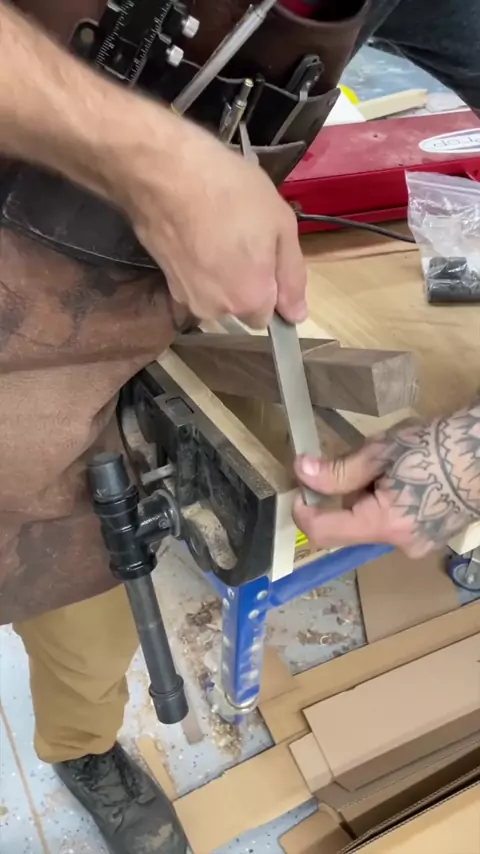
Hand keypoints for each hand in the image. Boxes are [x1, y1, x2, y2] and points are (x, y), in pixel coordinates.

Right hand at [118, 113, 306, 327]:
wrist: (164, 172)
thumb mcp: (281, 225)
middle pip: (241, 306)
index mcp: (249, 300)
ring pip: (217, 295)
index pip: (269, 315)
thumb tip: (296, 315)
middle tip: (244, 237)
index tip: (267, 253)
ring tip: (219, 232)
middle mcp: (216, 309)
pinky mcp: (166, 281)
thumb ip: (292, 276)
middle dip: (246, 282)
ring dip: (222, 273)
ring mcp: (186, 297)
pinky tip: (199, 233)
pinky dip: (200, 264)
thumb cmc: (231, 191)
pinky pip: (196, 282)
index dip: (272, 286)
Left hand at [293, 405, 479, 557]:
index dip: (303, 512)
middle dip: (345, 496)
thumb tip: (302, 472)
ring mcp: (420, 543)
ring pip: (373, 522)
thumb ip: (339, 469)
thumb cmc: (438, 447)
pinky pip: (396, 522)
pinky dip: (390, 503)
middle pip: (351, 525)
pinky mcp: (433, 536)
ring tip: (391, 466)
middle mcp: (400, 544)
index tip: (298, 488)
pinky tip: (408, 477)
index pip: (324, 533)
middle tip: (358, 462)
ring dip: (369, 498)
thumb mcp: (382, 452)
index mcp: (384, 525)